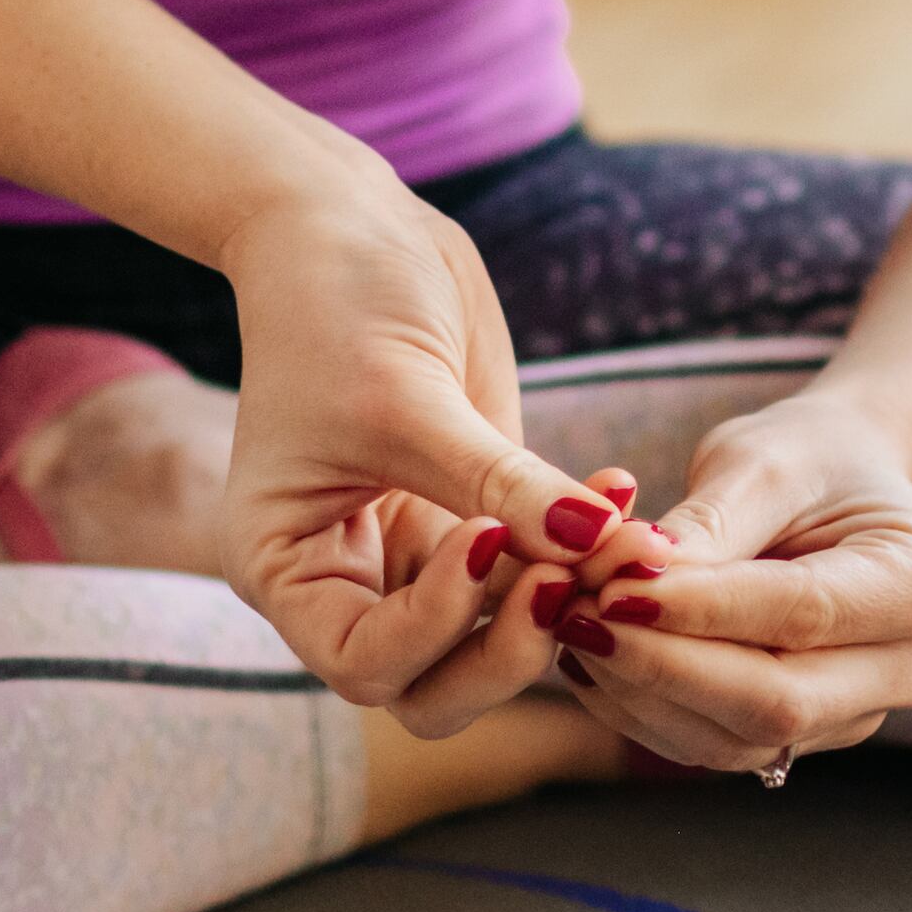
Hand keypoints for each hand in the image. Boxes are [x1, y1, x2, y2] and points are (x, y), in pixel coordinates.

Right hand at [214, 180, 631, 732]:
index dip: (433, 629)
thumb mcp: (408, 400)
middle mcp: (346, 581)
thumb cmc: (336, 302)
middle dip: (511, 648)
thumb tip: (601, 543)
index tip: (485, 542)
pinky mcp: (479, 520)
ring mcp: (416, 557)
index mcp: (286, 569)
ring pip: (498, 642)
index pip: (363, 665)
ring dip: (566, 601)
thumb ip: (501, 482)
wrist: (349, 224)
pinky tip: (623, 493)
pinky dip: (583, 548)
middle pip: (436, 687)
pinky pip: (538, 570)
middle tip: (575, 578)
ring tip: (625, 534)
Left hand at [545, 390, 911, 773]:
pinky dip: (642, 709)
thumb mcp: (764, 458)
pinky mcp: (800, 738)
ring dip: (639, 694)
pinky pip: (713, 745)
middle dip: (663, 666)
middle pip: (776, 702)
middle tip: (575, 617)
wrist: (837, 486)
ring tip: (570, 629)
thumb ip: (708, 524)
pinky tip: (589, 659)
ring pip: (735, 740)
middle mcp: (908, 668)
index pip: (802, 615)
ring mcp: (855, 714)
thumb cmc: (809, 458)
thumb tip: (631, 580)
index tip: (610, 586)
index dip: (701, 611)